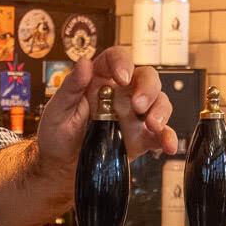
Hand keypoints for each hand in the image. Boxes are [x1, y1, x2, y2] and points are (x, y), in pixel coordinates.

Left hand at [36, 47, 178, 166]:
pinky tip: (167, 145)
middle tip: (138, 105)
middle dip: (148, 88)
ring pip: (159, 102)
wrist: (62, 166)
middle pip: (146, 77)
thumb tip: (83, 62)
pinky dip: (168, 138)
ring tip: (153, 125)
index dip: (123, 62)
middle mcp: (121, 93)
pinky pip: (161, 133)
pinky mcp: (141, 137)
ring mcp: (134, 115)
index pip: (116, 59)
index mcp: (99, 80)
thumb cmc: (57, 134)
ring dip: (160, 111)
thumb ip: (70, 86)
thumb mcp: (57, 109)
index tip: (122, 77)